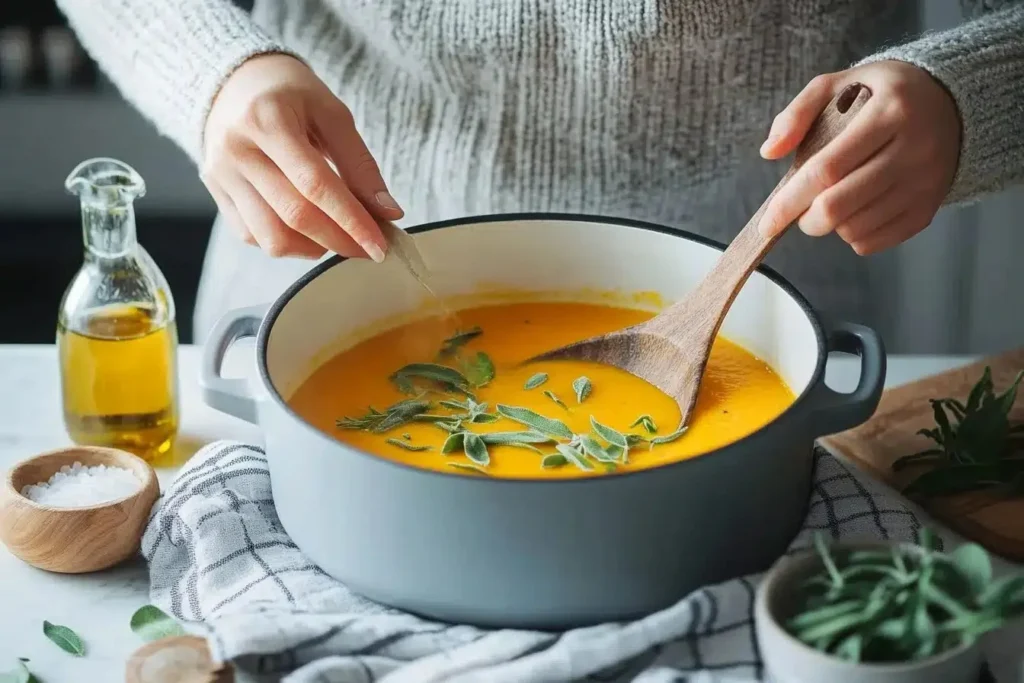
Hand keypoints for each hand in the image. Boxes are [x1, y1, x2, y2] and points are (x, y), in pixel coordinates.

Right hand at [200, 53, 400, 260]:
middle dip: (340, 240)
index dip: (352, 220)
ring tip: (338, 236)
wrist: (233, 81)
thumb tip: (388, 211)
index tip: (380, 245)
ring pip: (271, 237)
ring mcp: (221, 175)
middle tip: (369, 248)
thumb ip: (360, 163)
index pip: (315, 185)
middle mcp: (237, 150)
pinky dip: (288, 244)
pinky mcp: (216, 192)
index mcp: (268, 120)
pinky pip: (253, 236)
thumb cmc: (289, 94)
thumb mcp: (332, 113)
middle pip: (294, 215)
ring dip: (314, 248)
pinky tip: (308, 230)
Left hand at [758, 60, 960, 254]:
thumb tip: (769, 151)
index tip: (766, 221)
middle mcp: (913, 150)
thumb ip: (797, 113)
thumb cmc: (881, 95)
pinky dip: (853, 236)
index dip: (790, 201)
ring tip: (830, 202)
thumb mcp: (838, 85)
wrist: (951, 104)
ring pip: (855, 228)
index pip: (827, 169)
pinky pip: (876, 241)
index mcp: (889, 113)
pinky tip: (854, 211)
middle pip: (839, 206)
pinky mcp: (929, 208)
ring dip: (829, 226)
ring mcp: (925, 183)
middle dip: (805, 220)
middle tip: (797, 212)